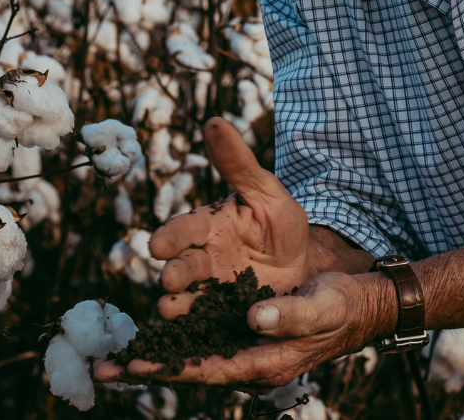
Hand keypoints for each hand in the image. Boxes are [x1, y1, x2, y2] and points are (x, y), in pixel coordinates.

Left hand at [93, 271, 388, 388]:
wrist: (358, 302)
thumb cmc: (343, 306)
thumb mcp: (322, 308)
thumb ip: (289, 316)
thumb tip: (251, 318)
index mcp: (265, 362)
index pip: (208, 369)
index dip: (171, 368)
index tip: (134, 367)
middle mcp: (247, 358)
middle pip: (190, 366)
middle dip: (149, 367)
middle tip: (104, 368)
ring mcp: (243, 345)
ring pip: (192, 351)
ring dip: (156, 352)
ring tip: (113, 354)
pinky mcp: (243, 328)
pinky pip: (203, 333)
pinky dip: (177, 331)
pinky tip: (152, 323)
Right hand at [149, 116, 311, 318]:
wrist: (305, 266)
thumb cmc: (282, 223)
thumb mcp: (268, 192)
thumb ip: (239, 163)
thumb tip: (215, 121)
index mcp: (208, 226)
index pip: (184, 229)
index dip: (172, 237)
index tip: (158, 244)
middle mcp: (201, 259)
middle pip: (181, 266)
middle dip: (173, 273)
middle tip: (169, 279)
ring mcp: (209, 292)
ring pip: (185, 299)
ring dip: (175, 305)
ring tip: (171, 311)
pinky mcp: (220, 318)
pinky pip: (202, 326)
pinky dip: (191, 333)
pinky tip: (185, 341)